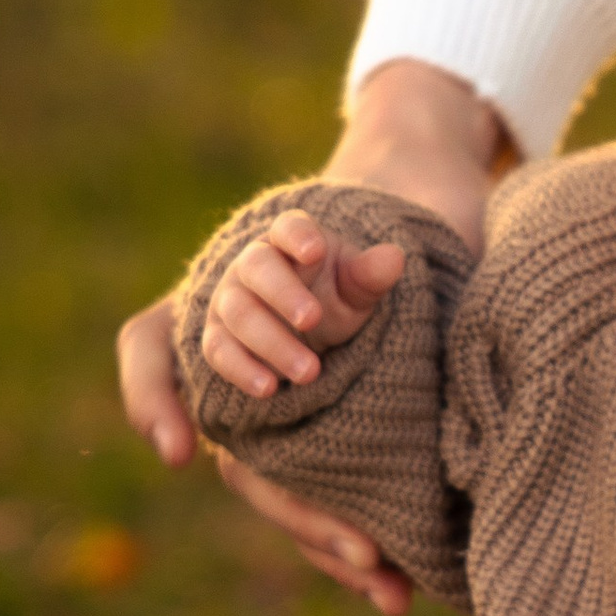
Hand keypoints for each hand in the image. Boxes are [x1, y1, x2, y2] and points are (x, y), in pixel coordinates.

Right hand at [115, 58, 508, 615]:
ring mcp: (270, 425)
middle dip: (301, 510)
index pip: (152, 351)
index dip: (153, 399)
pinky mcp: (314, 456)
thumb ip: (361, 269)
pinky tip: (398, 592)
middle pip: (244, 460)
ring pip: (280, 495)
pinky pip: (318, 509)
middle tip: (361, 546)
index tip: (177, 452)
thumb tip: (390, 266)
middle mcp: (234, 383)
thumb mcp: (354, 251)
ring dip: (331, 543)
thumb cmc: (348, 244)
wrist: (384, 246)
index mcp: (217, 322)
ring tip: (385, 578)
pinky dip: (352, 549)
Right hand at [200, 208, 405, 398]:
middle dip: (283, 293)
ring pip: (239, 313)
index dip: (298, 235)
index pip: (288, 227)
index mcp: (290, 240)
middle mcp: (252, 263)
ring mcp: (230, 298)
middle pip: (257, 267)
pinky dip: (241, 369)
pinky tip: (269, 389)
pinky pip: (219, 349)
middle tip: (313, 320)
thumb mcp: (357, 286)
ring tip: (309, 372)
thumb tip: (396, 257)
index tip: (315, 251)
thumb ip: (371, 274)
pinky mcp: (219, 335)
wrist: (305, 326)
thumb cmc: (333, 295)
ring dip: (272, 342)